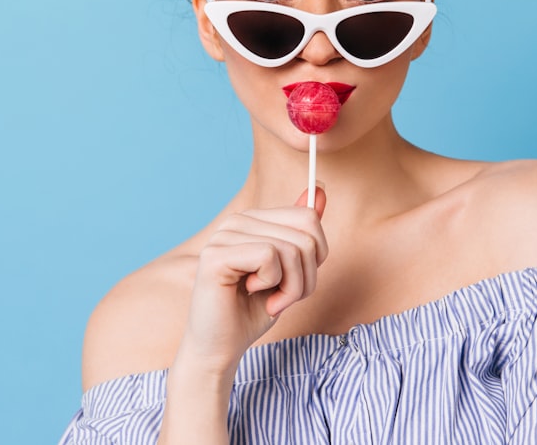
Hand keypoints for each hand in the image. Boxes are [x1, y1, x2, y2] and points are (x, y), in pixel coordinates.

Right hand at [177, 187, 327, 373]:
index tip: (296, 280)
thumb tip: (321, 189)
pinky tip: (251, 293)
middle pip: (306, 233)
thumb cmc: (253, 311)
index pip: (308, 217)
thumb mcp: (291, 271)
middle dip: (306, 276)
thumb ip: (303, 232)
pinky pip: (270, 257)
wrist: (221, 347)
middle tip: (283, 297)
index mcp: (254, 220)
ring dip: (292, 287)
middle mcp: (237, 221)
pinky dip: (273, 284)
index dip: (316, 256)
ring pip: (291, 248)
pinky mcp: (216, 255)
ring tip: (271, 299)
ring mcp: (224, 235)